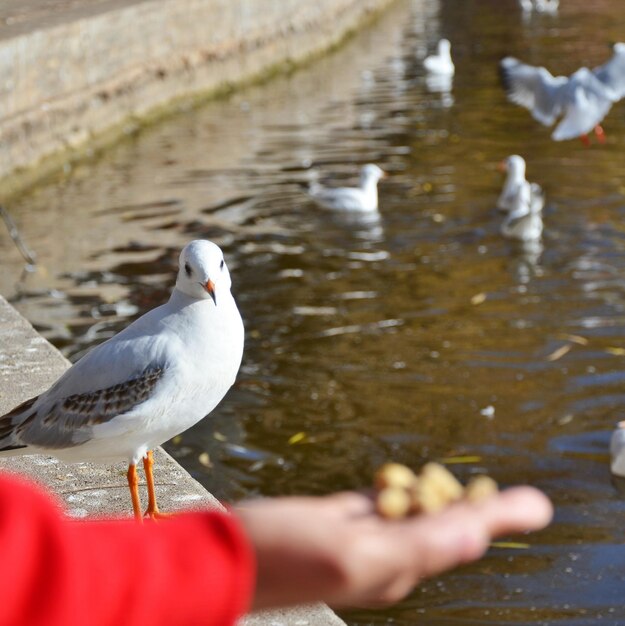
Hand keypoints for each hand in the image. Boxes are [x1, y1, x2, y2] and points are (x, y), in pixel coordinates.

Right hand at [235, 486, 551, 609]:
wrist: (226, 554)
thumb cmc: (281, 554)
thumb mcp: (351, 552)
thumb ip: (414, 545)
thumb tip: (472, 538)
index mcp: (394, 564)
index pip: (458, 535)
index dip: (497, 516)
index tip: (534, 504)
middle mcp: (383, 554)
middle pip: (444, 526)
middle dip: (480, 509)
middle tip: (517, 498)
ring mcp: (360, 537)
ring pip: (417, 515)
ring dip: (450, 501)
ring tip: (481, 490)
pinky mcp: (338, 520)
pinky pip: (385, 506)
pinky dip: (408, 493)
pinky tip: (415, 483)